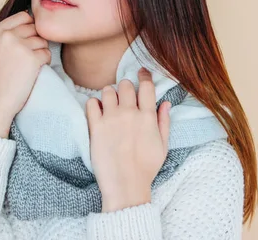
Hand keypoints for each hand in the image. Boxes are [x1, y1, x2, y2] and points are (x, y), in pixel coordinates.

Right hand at [0, 11, 50, 137]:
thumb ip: (7, 35)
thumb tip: (31, 20)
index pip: (23, 16)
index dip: (30, 28)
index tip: (27, 41)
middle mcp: (7, 35)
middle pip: (35, 28)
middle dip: (36, 40)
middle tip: (28, 57)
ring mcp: (19, 46)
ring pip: (43, 41)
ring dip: (41, 52)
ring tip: (29, 66)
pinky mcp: (32, 59)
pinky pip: (47, 54)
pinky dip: (45, 62)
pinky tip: (33, 72)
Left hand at [85, 67, 171, 211]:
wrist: (126, 185)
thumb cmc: (146, 168)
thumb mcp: (163, 145)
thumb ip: (164, 122)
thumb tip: (165, 103)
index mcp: (147, 116)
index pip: (146, 86)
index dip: (144, 76)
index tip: (141, 73)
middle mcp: (129, 113)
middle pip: (125, 84)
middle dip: (125, 87)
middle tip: (124, 96)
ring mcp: (111, 119)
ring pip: (107, 90)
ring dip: (109, 95)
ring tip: (110, 105)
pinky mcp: (96, 126)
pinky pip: (91, 103)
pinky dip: (94, 104)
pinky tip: (98, 112)